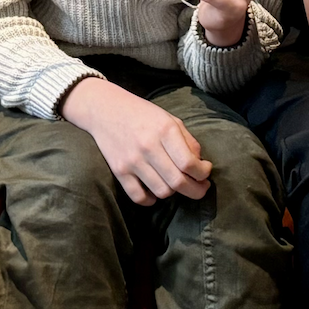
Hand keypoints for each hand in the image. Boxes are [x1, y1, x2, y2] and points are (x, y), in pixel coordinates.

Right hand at [62, 76, 211, 204]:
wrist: (104, 108)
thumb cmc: (141, 113)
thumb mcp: (169, 119)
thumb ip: (188, 141)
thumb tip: (200, 165)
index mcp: (165, 130)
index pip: (190, 163)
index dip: (203, 173)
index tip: (205, 171)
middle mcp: (148, 146)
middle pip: (178, 182)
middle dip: (196, 190)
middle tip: (200, 187)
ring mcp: (132, 160)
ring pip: (162, 191)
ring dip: (173, 192)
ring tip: (174, 183)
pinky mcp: (119, 170)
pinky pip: (138, 196)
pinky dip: (150, 200)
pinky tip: (154, 191)